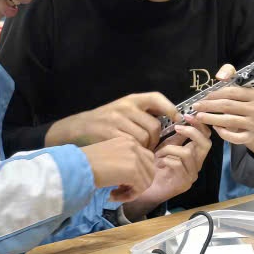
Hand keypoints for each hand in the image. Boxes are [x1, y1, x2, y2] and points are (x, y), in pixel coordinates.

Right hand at [46, 92, 178, 147]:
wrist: (76, 129)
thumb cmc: (103, 122)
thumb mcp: (122, 110)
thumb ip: (141, 113)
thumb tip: (170, 118)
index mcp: (130, 100)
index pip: (156, 98)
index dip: (170, 108)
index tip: (177, 119)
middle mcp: (125, 107)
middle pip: (154, 125)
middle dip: (155, 139)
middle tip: (149, 146)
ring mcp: (117, 120)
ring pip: (144, 137)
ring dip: (145, 148)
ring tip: (137, 151)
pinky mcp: (110, 133)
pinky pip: (132, 146)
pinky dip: (134, 153)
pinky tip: (129, 155)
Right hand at [81, 136, 155, 199]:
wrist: (76, 167)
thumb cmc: (85, 163)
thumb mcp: (109, 156)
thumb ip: (126, 162)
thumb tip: (138, 179)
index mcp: (128, 140)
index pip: (146, 159)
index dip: (137, 174)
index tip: (120, 182)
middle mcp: (134, 145)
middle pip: (150, 169)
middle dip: (138, 184)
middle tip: (119, 190)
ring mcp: (135, 157)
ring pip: (147, 180)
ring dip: (132, 192)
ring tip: (115, 194)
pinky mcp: (133, 170)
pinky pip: (140, 188)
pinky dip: (128, 196)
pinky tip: (112, 196)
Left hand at [122, 120, 212, 219]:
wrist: (145, 190)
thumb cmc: (154, 169)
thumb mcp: (165, 148)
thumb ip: (176, 138)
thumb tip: (182, 120)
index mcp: (194, 154)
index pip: (206, 137)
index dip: (200, 125)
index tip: (188, 115)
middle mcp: (197, 164)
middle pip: (206, 144)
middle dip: (193, 132)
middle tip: (178, 126)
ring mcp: (192, 174)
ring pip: (188, 153)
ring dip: (170, 149)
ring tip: (158, 153)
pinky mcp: (184, 183)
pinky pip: (178, 164)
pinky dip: (166, 160)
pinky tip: (157, 163)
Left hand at [194, 64, 253, 155]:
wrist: (253, 120)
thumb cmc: (242, 101)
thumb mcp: (238, 84)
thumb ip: (229, 73)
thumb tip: (220, 76)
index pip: (233, 92)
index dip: (215, 94)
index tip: (202, 96)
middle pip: (229, 107)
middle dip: (209, 106)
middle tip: (196, 107)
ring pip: (230, 121)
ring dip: (211, 119)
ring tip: (199, 116)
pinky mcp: (250, 136)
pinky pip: (235, 137)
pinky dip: (223, 133)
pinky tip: (214, 128)